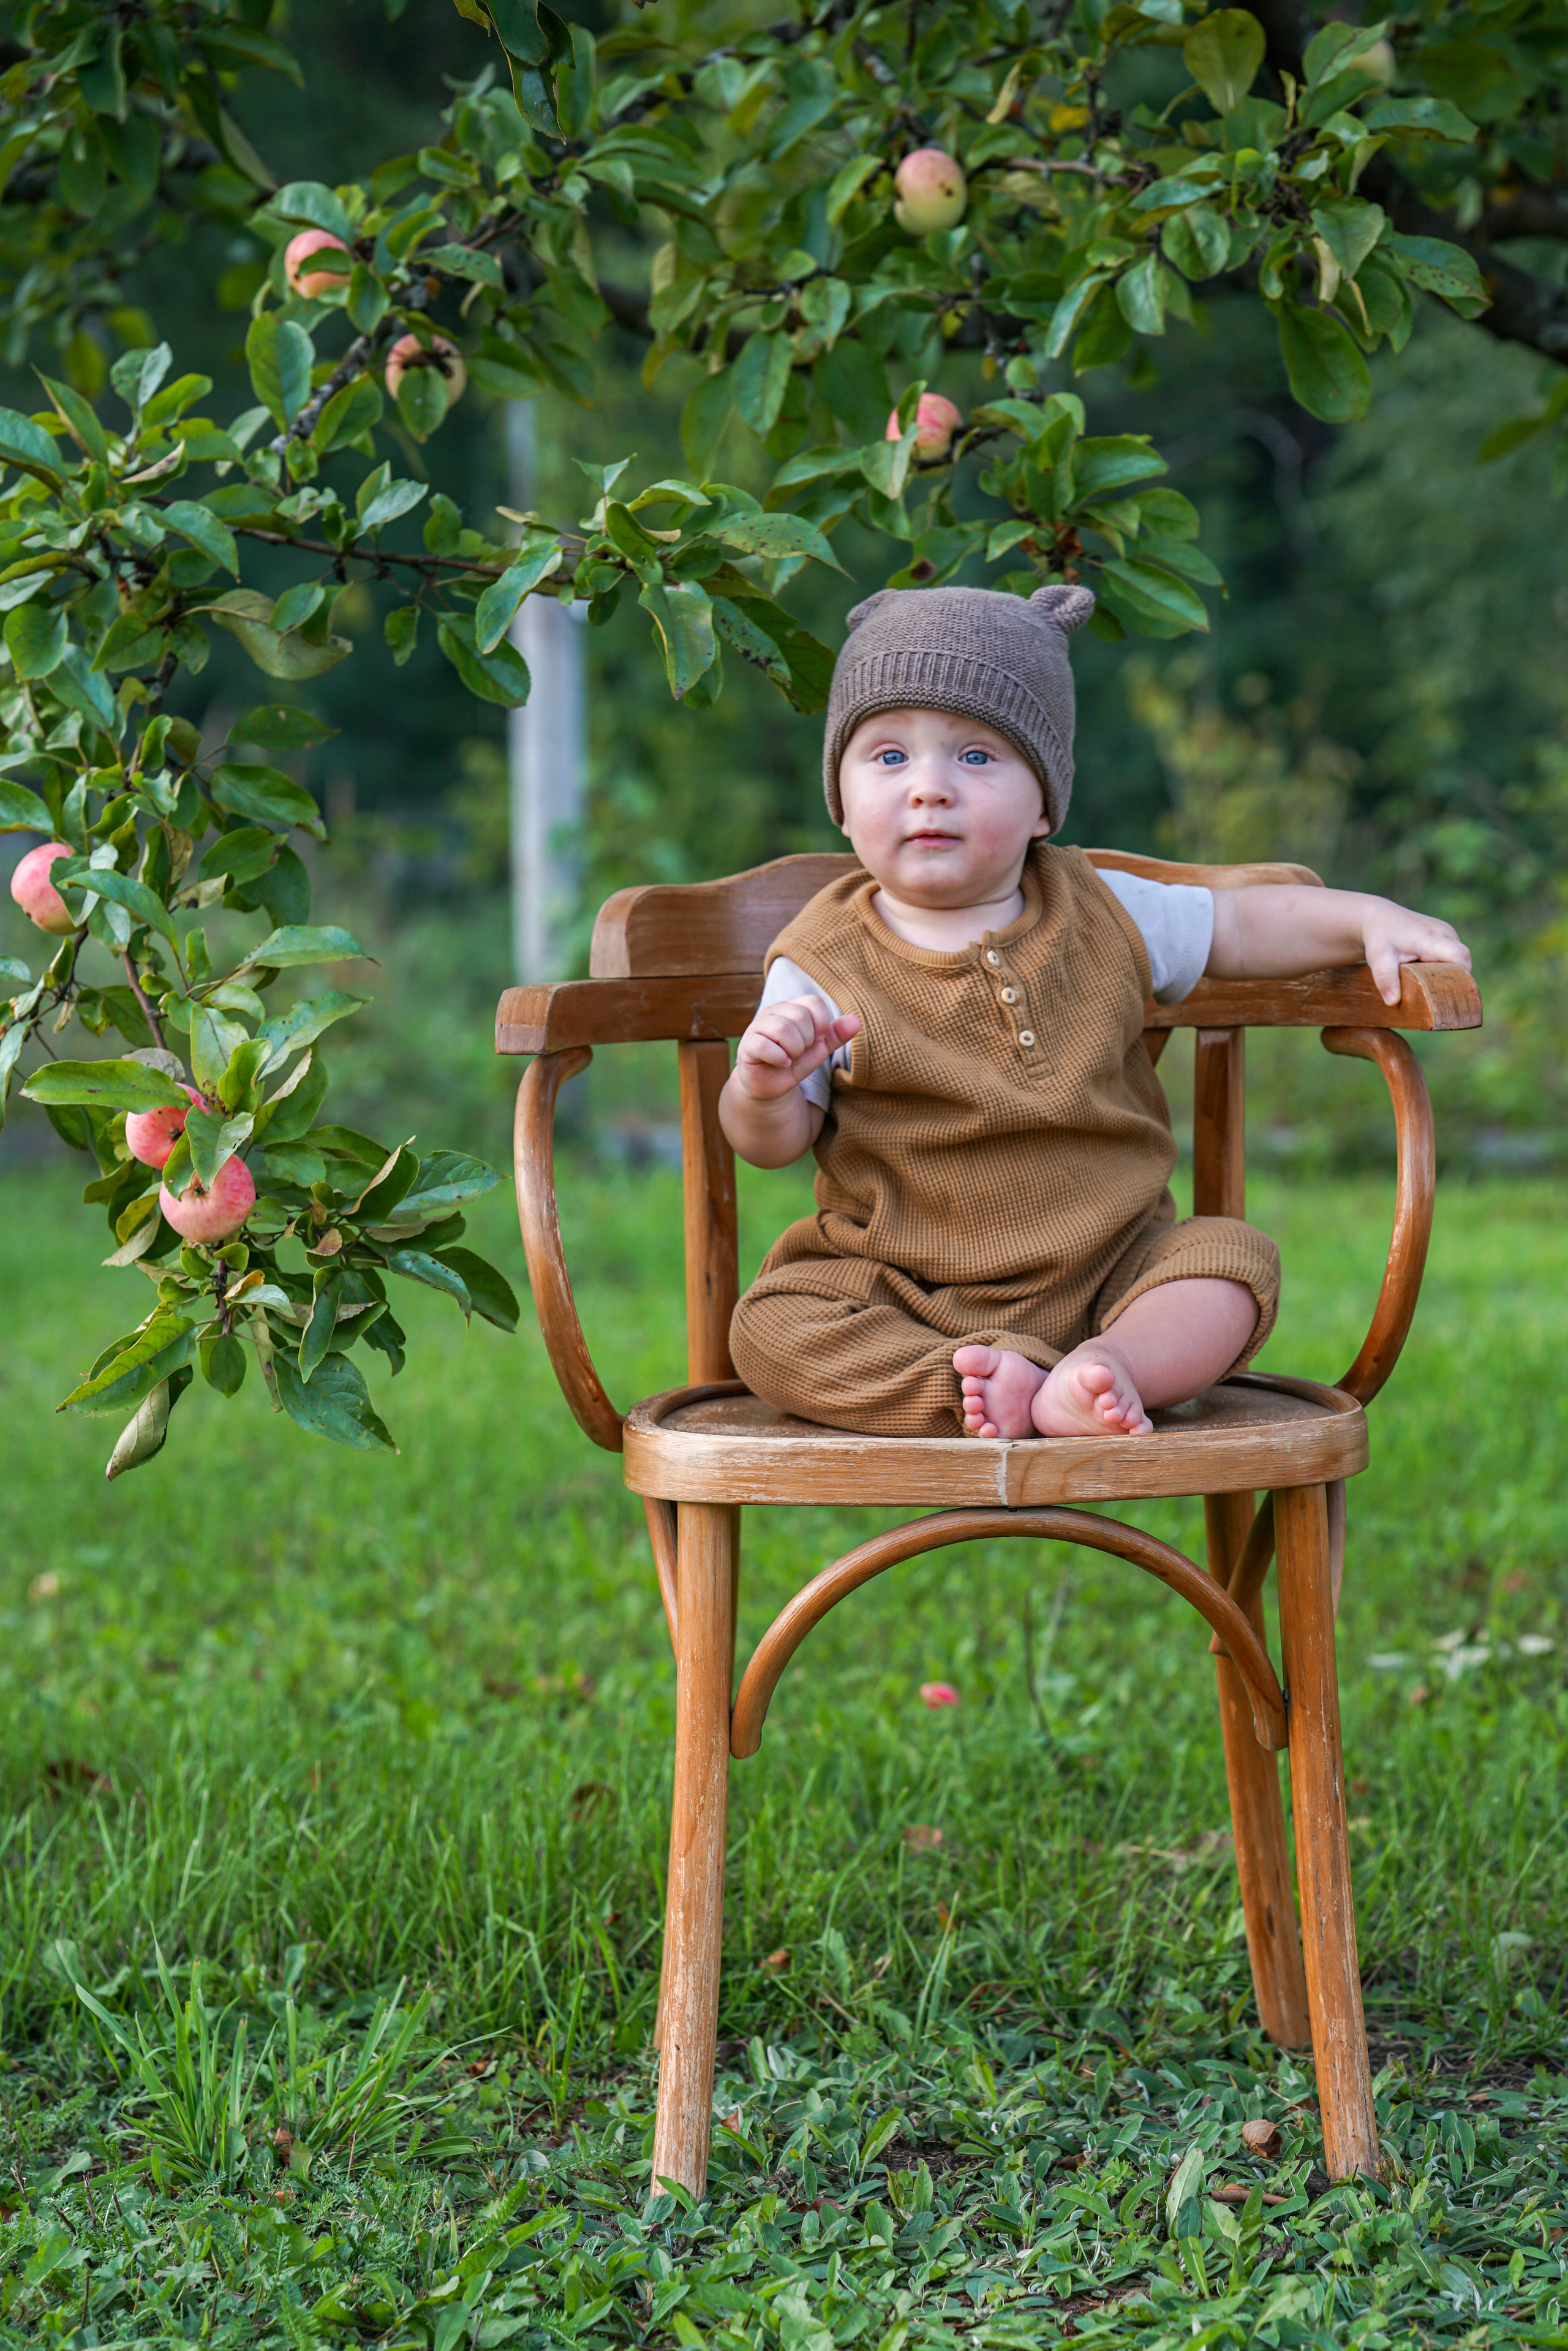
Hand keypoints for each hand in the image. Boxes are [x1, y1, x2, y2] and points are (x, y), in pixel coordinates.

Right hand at [732, 994, 860, 1101]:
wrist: (771, 1086)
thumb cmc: (794, 1062)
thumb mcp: (818, 1049)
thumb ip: (835, 1035)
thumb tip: (857, 1021)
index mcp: (792, 1008)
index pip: (813, 1002)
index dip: (821, 1024)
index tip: (816, 1041)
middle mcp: (773, 1012)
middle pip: (799, 1016)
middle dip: (806, 1041)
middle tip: (799, 1053)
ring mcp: (757, 1027)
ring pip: (782, 1028)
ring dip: (794, 1050)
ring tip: (790, 1059)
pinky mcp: (747, 1045)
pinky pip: (764, 1045)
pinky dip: (780, 1058)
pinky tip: (781, 1064)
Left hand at [1361, 901, 1471, 1005]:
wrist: (1380, 916)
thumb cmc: (1380, 936)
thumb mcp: (1378, 958)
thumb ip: (1385, 979)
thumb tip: (1392, 1002)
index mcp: (1431, 938)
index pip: (1459, 956)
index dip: (1460, 977)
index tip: (1447, 993)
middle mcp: (1445, 932)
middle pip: (1462, 961)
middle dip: (1453, 980)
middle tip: (1434, 995)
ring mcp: (1448, 932)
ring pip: (1459, 959)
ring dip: (1447, 973)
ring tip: (1427, 982)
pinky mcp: (1447, 935)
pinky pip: (1454, 954)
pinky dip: (1445, 966)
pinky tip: (1428, 972)